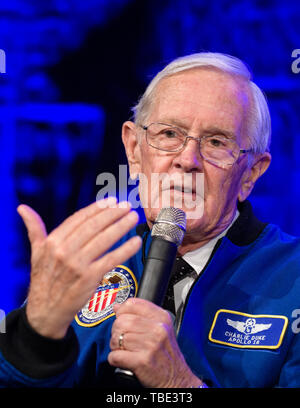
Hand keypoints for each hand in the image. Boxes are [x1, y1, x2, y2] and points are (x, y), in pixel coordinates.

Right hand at [17, 198, 141, 338]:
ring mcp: (77, 265)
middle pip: (94, 226)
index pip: (79, 218)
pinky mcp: (89, 278)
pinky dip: (125, 250)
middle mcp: (64, 250)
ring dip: (121, 227)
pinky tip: (135, 242)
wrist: (45, 312)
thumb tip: (23, 209)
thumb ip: (34, 229)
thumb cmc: (43, 280)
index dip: (97, 208)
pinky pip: (111, 260)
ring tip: (132, 218)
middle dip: (113, 214)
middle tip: (127, 206)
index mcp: (52, 241)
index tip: (111, 201)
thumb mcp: (35, 252)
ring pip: (104, 240)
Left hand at [108, 298, 202, 387]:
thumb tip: (117, 307)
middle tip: (122, 340)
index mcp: (161, 317)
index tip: (122, 319)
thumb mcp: (161, 329)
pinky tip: (123, 360)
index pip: (132, 304)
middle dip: (116, 332)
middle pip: (121, 321)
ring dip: (115, 347)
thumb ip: (140, 315)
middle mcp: (158, 329)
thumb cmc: (167, 355)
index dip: (122, 312)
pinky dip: (114, 359)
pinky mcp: (143, 361)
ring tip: (124, 351)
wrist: (177, 379)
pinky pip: (116, 356)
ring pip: (116, 338)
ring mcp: (151, 345)